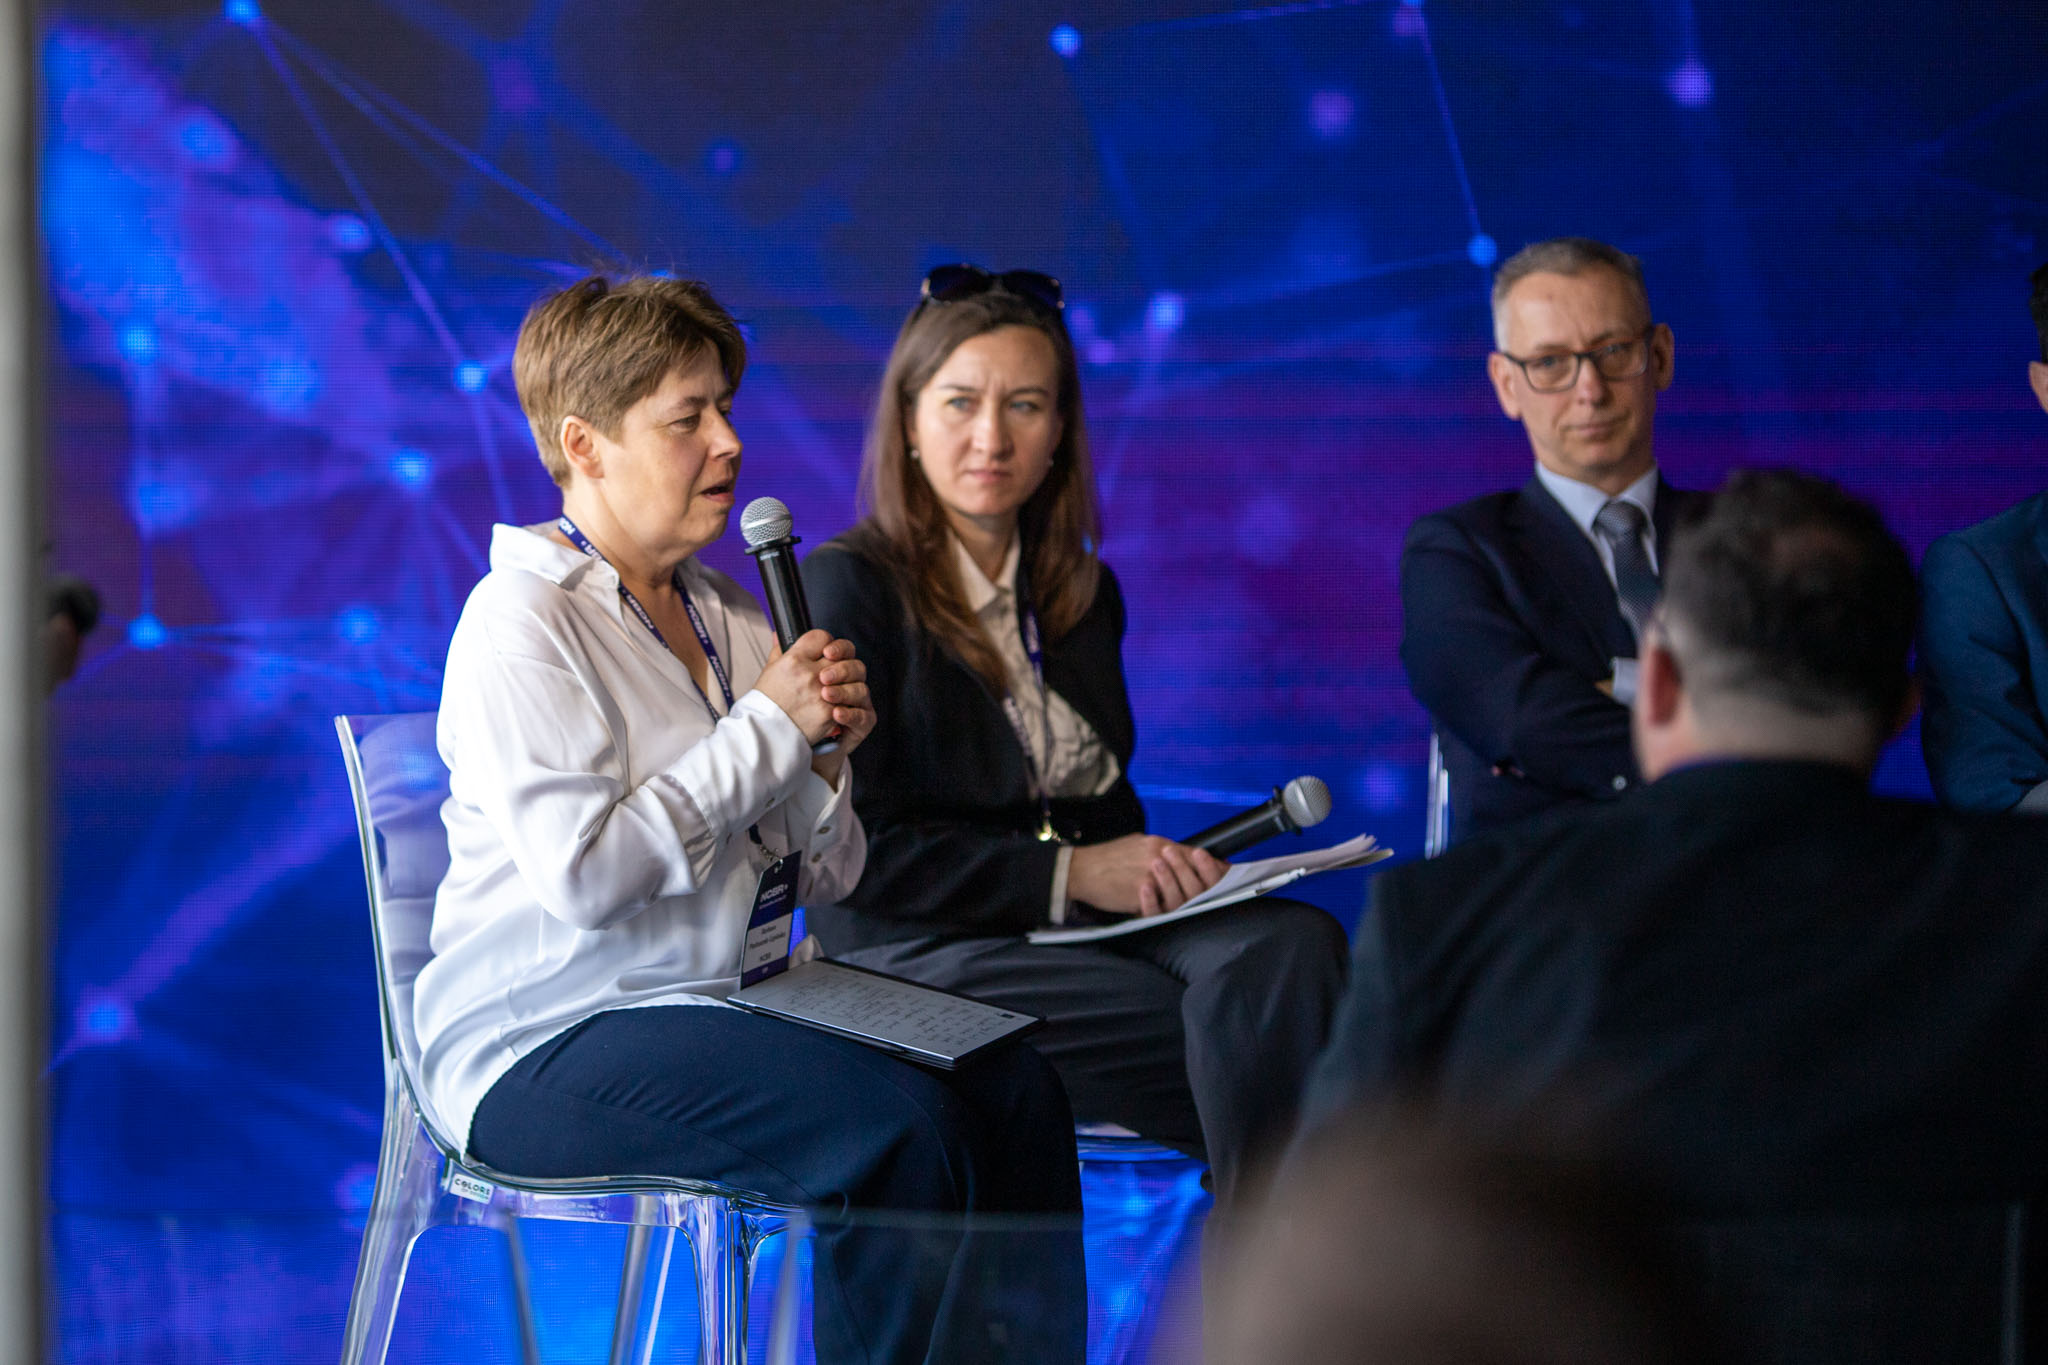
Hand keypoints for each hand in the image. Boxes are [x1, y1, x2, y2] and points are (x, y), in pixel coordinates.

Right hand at [751, 630, 873, 777]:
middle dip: (842, 660)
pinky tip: (838, 703)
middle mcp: (809, 674)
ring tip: (837, 687)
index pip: (822, 637)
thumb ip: (779, 651)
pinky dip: (846, 700)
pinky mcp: (830, 712)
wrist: (764, 735)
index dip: (826, 642)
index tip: (825, 651)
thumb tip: (780, 634)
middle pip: (843, 654)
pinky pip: (849, 699)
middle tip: (835, 670)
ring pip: (852, 676)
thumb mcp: (769, 672)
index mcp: (793, 660)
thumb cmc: (765, 704)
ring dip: (848, 680)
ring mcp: (821, 693)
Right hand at [1067, 835, 1226, 916]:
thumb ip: (1159, 851)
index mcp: (1157, 844)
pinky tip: (1167, 908)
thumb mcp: (1136, 845)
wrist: (1079, 869)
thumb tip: (1180, 856)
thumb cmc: (1106, 859)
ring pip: (1179, 891)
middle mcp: (1156, 857)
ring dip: (1184, 896)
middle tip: (1213, 891)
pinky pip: (1159, 905)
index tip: (1222, 872)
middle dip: (1202, 883)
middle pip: (1191, 873)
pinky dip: (1164, 907)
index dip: (1209, 866)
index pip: (1192, 854)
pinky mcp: (1139, 894)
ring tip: (1188, 901)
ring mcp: (1150, 876)